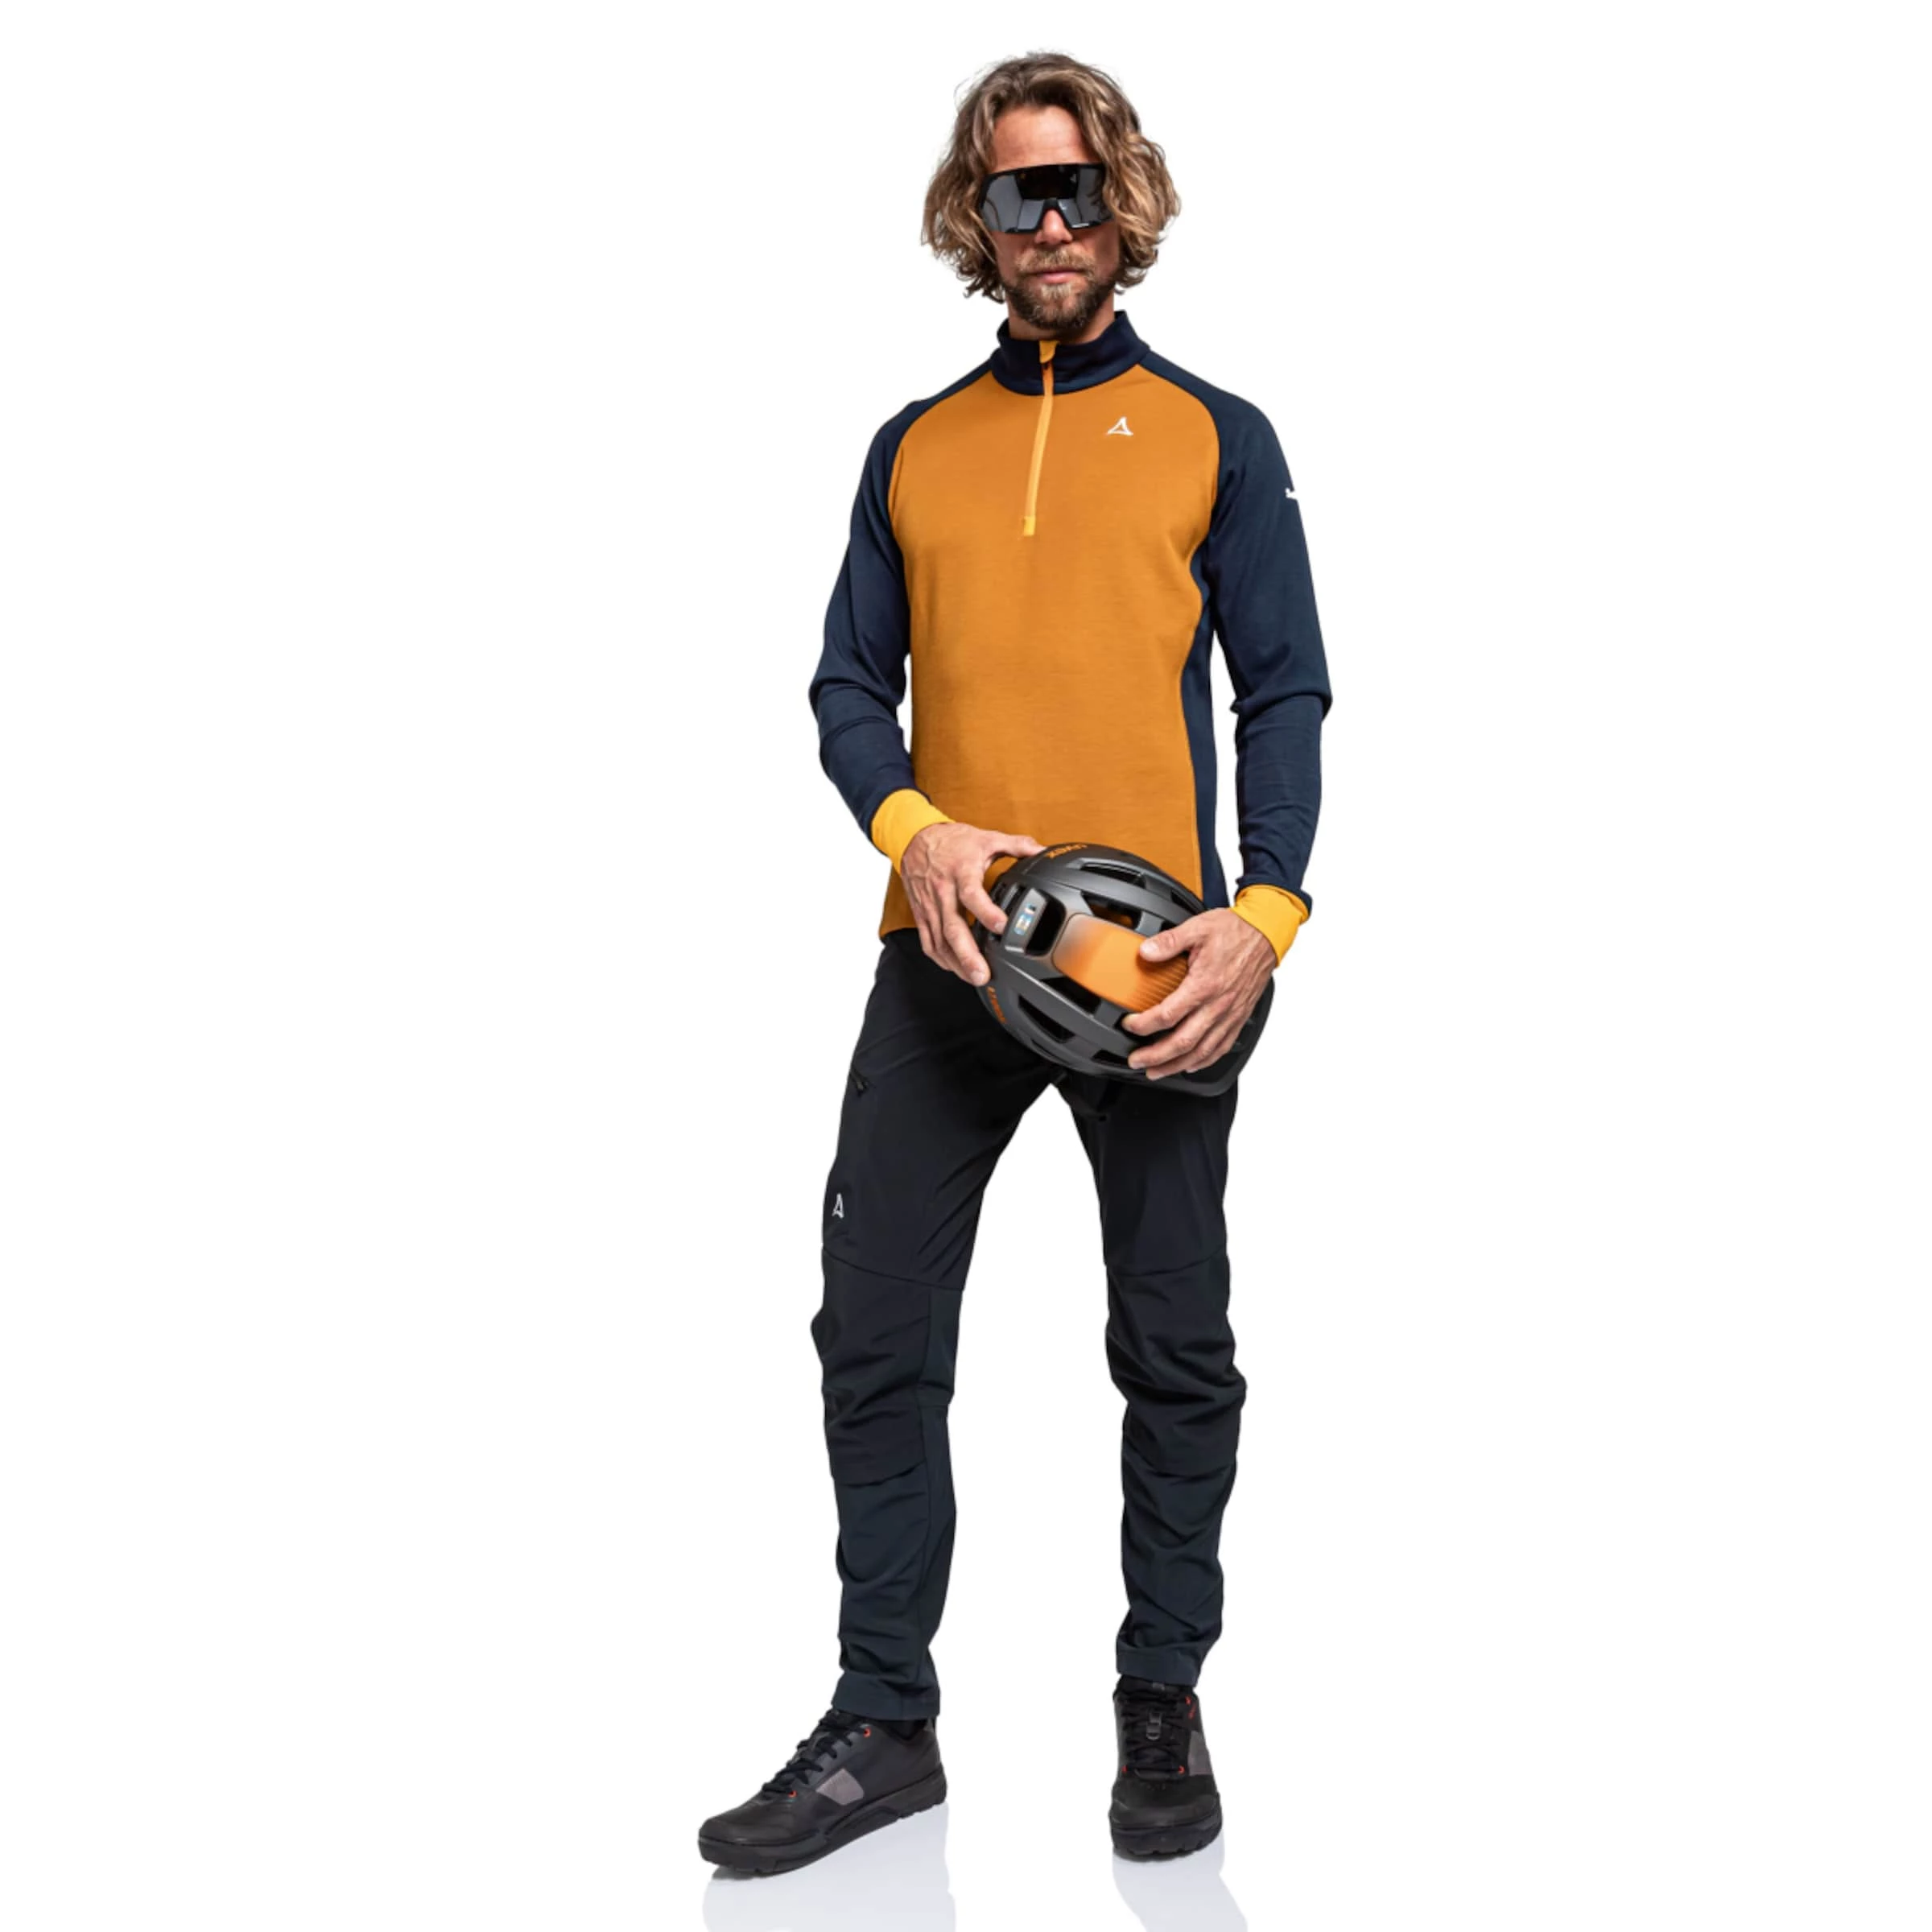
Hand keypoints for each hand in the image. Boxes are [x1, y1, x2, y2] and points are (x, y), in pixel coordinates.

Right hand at [902, 821, 1045, 985]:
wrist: (915, 838)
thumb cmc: (952, 841)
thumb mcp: (986, 838)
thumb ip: (1017, 845)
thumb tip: (1043, 851)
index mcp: (961, 871)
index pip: (971, 894)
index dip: (985, 911)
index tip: (1001, 926)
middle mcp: (943, 891)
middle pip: (952, 927)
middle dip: (967, 954)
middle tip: (982, 973)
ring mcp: (930, 905)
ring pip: (940, 939)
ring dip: (956, 962)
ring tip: (974, 978)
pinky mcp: (922, 914)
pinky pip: (928, 940)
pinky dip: (940, 958)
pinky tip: (954, 968)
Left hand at [1121, 909, 1273, 1078]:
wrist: (1266, 934)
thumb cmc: (1236, 932)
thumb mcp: (1198, 928)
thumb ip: (1169, 942)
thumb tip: (1145, 951)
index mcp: (1204, 985)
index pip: (1168, 1015)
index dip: (1143, 1025)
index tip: (1129, 1025)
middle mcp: (1218, 1005)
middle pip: (1182, 1042)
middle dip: (1155, 1056)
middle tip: (1136, 1061)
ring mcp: (1230, 1015)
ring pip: (1201, 1051)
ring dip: (1176, 1065)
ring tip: (1157, 1071)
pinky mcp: (1239, 1017)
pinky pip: (1222, 1047)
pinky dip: (1204, 1061)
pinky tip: (1190, 1065)